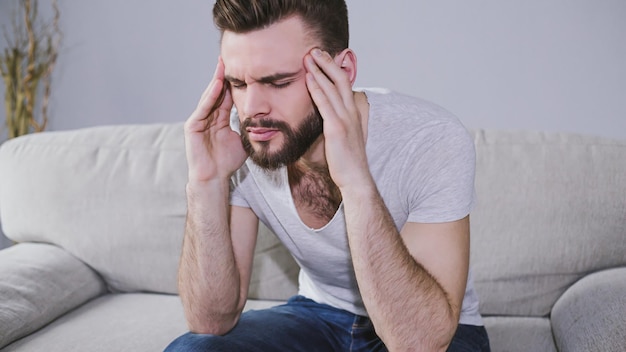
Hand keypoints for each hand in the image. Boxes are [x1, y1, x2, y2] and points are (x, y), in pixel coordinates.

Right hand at [184, 57, 246, 183]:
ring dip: (216, 80)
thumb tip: (267, 119)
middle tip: (230, 56)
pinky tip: (217, 84)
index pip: (227, 95)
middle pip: (217, 91)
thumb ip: (251, 128)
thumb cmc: (228, 162)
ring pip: (210, 96)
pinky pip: (203, 108)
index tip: (242, 67)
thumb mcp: (244, 139)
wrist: (215, 178)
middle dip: (223, 75)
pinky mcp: (193, 126)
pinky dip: (210, 96)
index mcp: (220, 118)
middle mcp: (209, 116)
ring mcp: (200, 120)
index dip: (234, 82)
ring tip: (223, 64)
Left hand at [304, 48, 371, 190]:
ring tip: (309, 57)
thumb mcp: (347, 138)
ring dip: (320, 70)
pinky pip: (325, 104)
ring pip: (333, 88)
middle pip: (341, 80)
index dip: (335, 70)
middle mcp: (352, 112)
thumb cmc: (348, 161)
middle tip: (315, 50)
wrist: (355, 179)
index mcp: (355, 113)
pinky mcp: (337, 129)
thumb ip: (341, 123)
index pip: (346, 85)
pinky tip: (309, 78)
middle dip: (328, 63)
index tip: (324, 59)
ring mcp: (346, 120)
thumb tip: (330, 118)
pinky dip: (317, 89)